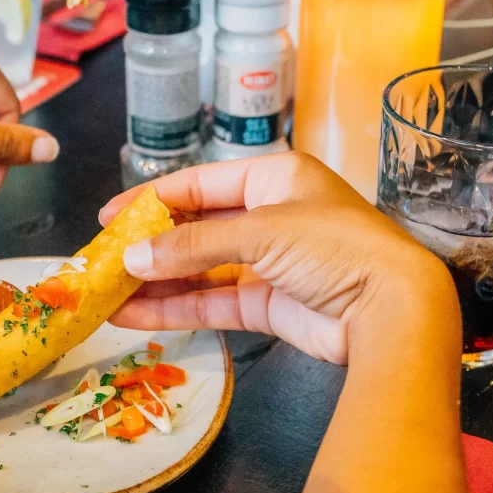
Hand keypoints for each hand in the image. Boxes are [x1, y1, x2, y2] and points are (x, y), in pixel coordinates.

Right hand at [99, 153, 456, 364]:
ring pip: (199, 270)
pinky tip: (134, 315)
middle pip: (196, 228)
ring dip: (155, 282)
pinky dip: (174, 309)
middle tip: (101, 261)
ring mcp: (269, 263)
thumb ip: (193, 245)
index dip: (152, 200)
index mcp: (275, 177)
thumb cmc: (337, 248)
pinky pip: (211, 303)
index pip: (200, 183)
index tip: (109, 217)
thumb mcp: (261, 231)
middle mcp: (270, 216)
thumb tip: (132, 258)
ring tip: (106, 293)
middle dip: (149, 246)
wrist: (391, 309)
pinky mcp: (268, 305)